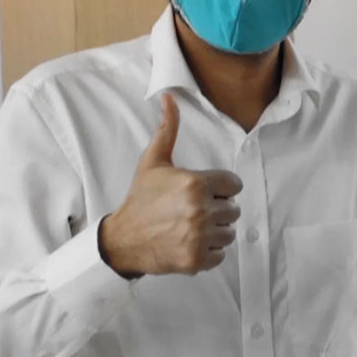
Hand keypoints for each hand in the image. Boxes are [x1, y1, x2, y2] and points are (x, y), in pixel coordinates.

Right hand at [99, 93, 242, 276]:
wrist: (123, 240)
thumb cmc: (140, 199)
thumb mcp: (153, 161)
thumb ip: (167, 129)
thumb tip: (168, 97)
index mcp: (196, 183)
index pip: (234, 185)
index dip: (220, 188)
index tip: (202, 192)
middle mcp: (200, 210)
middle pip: (233, 210)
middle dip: (217, 210)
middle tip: (192, 211)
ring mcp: (199, 236)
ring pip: (229, 233)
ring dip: (214, 231)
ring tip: (190, 227)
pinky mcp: (197, 259)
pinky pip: (221, 254)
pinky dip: (208, 252)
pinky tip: (189, 242)